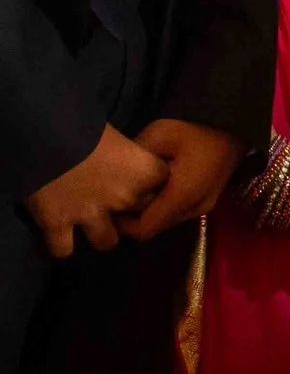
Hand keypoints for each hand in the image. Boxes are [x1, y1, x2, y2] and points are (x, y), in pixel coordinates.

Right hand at [23, 126, 169, 258]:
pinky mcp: (58, 224)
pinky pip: (64, 250)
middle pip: (138, 214)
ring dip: (100, 233)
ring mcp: (92, 214)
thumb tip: (124, 156)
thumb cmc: (83, 123)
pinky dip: (61, 245)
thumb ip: (128, 153)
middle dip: (126, 209)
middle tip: (109, 198)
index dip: (150, 180)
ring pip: (107, 242)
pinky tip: (59, 235)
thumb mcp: (117, 135)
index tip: (137, 175)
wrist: (43, 130)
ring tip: (89, 223)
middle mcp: (125, 198)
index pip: (162, 183)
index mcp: (146, 171)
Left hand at [117, 120, 243, 242]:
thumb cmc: (194, 127)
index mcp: (182, 196)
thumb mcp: (157, 136)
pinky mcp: (207, 201)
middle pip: (155, 227)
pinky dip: (162, 205)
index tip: (108, 205)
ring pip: (166, 221)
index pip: (144, 229)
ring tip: (135, 190)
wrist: (234, 122)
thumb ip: (134, 161)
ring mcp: (204, 206)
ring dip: (149, 211)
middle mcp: (194, 208)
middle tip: (117, 196)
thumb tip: (114, 178)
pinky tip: (155, 186)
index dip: (121, 224)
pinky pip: (177, 212)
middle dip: (133, 218)